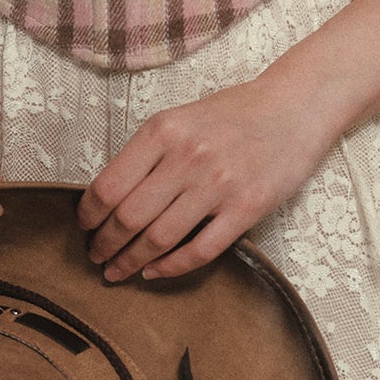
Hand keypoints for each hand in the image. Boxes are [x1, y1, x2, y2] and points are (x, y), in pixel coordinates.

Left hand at [77, 78, 333, 283]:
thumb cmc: (234, 112)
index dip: (88, 216)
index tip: (83, 228)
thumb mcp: (182, 117)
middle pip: (128, 217)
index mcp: (164, 129)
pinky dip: (171, 268)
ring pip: (159, 239)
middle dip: (104, 245)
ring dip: (131, 262)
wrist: (295, 107)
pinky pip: (200, 251)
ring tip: (118, 272)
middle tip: (95, 258)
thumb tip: (109, 196)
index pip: (109, 185)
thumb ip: (149, 151)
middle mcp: (187, 157)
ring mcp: (218, 185)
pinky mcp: (247, 208)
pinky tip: (155, 273)